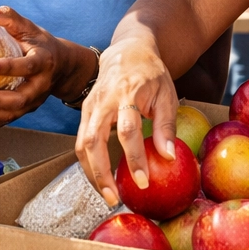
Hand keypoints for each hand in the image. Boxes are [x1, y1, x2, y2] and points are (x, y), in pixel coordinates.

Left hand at [0, 5, 87, 126]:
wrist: (62, 67)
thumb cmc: (41, 44)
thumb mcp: (30, 28)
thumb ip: (9, 18)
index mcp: (43, 62)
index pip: (28, 66)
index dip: (8, 68)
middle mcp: (40, 86)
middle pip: (19, 99)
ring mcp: (33, 101)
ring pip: (11, 114)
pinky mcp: (24, 110)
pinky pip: (5, 120)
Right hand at [75, 36, 180, 206]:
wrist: (127, 52)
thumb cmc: (151, 75)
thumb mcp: (167, 94)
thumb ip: (166, 125)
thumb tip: (167, 156)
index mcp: (127, 93)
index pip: (127, 130)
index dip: (134, 158)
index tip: (142, 181)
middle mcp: (103, 101)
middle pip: (95, 141)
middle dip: (102, 173)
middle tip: (115, 198)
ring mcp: (89, 106)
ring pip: (82, 145)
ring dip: (92, 173)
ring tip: (107, 195)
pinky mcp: (84, 113)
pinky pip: (81, 142)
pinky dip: (88, 164)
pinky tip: (101, 179)